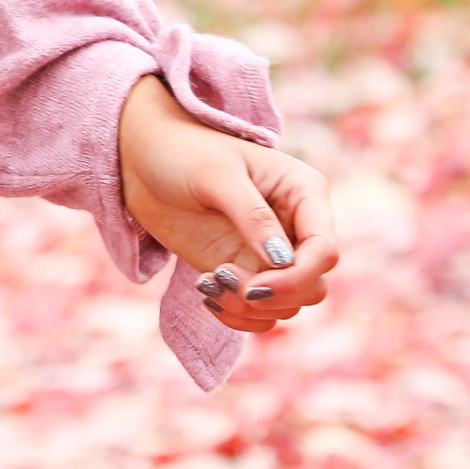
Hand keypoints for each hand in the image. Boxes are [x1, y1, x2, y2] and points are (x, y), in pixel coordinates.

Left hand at [117, 75, 337, 335]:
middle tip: (221, 278)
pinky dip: (237, 315)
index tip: (253, 287)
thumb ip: (252, 216)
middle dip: (271, 296)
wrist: (145, 161)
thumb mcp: (216, 175)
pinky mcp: (247, 272)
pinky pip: (261, 314)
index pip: (324, 250)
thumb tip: (283, 261)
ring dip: (248, 308)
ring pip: (288, 306)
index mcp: (304, 193)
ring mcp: (272, 254)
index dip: (297, 277)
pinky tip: (206, 293)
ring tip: (207, 283)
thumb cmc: (184, 153)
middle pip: (313, 287)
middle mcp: (297, 227)